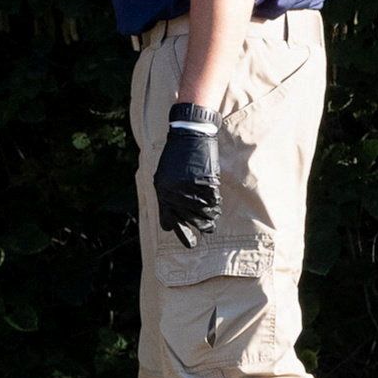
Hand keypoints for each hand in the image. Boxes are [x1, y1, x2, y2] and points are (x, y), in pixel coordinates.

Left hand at [152, 102, 220, 246]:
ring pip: (204, 214)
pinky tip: (215, 196)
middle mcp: (173, 194)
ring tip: (213, 210)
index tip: (191, 243)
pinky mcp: (204, 183)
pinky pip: (213, 202)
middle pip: (190, 221)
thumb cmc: (177, 156)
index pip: (169, 223)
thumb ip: (168, 197)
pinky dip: (216, 202)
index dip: (181, 232)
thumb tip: (171, 226)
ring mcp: (189, 189)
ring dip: (211, 214)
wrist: (189, 135)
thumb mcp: (164, 177)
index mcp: (161, 193)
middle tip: (208, 227)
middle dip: (200, 225)